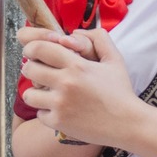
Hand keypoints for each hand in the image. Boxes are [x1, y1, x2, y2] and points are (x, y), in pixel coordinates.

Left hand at [18, 27, 136, 145]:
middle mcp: (66, 83)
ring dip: (36, 93)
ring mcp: (60, 104)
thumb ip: (99, 39)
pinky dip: (47, 112)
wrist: (127, 124)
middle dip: (32, 69)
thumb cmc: (121, 91)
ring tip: (48, 94)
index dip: (32, 49)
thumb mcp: (115, 60)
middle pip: (29, 69)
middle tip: (41, 73)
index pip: (39, 48)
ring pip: (29, 94)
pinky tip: (61, 110)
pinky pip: (39, 113)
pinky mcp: (59, 122)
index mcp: (77, 65)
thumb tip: (74, 32)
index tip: (34, 53)